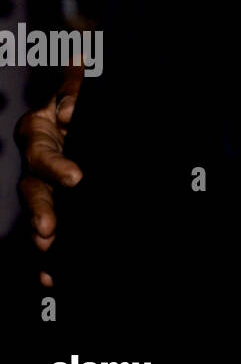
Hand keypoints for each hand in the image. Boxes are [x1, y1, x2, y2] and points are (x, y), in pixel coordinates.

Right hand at [16, 66, 84, 286]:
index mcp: (39, 130)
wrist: (84, 112)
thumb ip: (75, 88)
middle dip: (40, 210)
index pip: (42, 151)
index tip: (76, 179)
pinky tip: (51, 275)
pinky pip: (45, 227)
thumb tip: (73, 97)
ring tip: (49, 248)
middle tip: (50, 227)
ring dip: (39, 231)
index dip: (56, 166)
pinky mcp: (53, 199)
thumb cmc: (79, 99)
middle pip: (32, 188)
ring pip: (35, 210)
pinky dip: (49, 253)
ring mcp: (41, 181)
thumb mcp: (78, 89)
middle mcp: (36, 159)